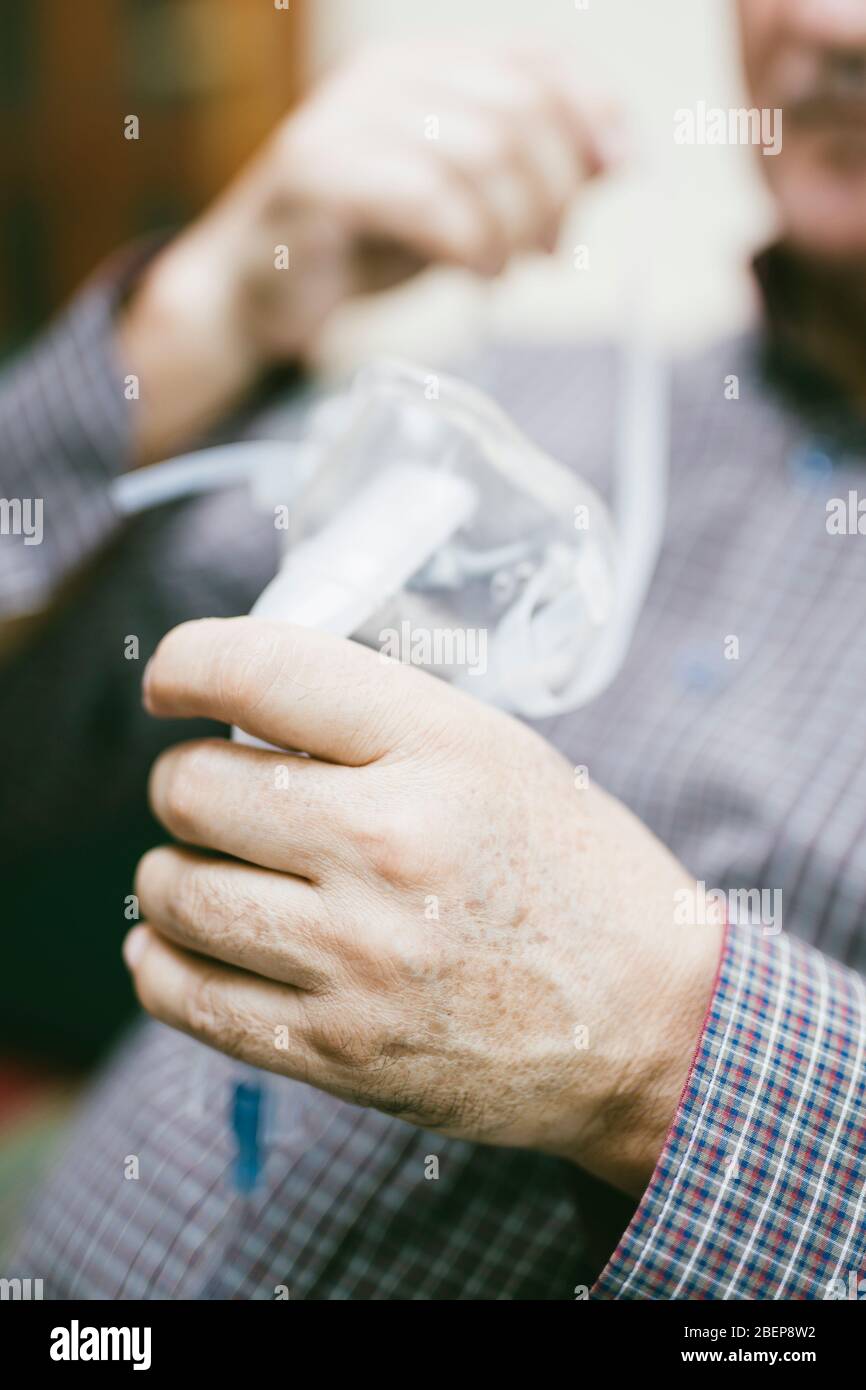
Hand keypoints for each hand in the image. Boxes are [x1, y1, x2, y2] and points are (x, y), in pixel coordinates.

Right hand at [120, 41, 622, 461]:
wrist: (261, 292)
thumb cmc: (367, 244)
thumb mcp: (469, 207)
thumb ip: (538, 178)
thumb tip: (625, 158)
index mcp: (428, 65)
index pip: (538, 61)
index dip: (595, 110)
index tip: (623, 171)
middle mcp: (387, 75)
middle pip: (519, 110)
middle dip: (555, 191)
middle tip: (550, 252)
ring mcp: (345, 118)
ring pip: (479, 153)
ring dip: (515, 226)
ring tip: (507, 271)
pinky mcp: (316, 174)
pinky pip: (426, 197)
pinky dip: (470, 244)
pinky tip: (477, 275)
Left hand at [126, 619, 720, 1197]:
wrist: (653, 1025)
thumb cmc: (577, 877)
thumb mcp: (500, 756)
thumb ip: (375, 722)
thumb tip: (239, 708)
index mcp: (440, 750)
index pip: (258, 671)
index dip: (185, 664)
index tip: (173, 681)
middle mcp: (389, 846)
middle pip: (192, 786)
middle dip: (187, 779)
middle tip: (221, 793)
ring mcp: (358, 958)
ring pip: (172, 890)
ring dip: (175, 870)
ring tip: (214, 870)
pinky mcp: (337, 1050)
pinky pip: (182, 995)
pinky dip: (163, 960)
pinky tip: (185, 942)